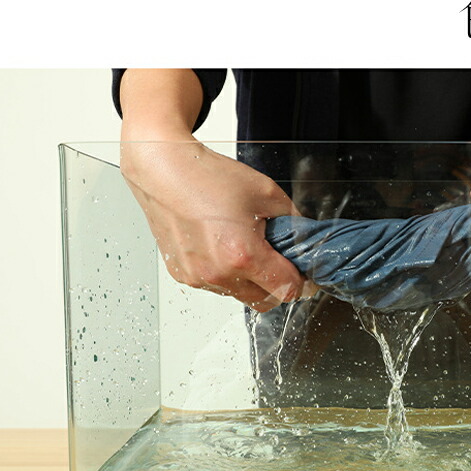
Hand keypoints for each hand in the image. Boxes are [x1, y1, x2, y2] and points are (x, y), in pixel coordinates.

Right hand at [120, 140, 314, 311]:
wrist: (163, 169)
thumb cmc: (208, 177)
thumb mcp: (267, 193)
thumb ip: (294, 223)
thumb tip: (307, 241)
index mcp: (242, 255)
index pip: (286, 289)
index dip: (302, 282)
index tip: (304, 273)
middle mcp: (218, 273)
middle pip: (265, 301)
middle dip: (278, 284)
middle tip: (280, 262)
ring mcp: (198, 278)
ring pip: (240, 295)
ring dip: (251, 280)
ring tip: (246, 246)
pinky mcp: (183, 275)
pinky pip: (216, 286)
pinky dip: (227, 274)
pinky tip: (223, 246)